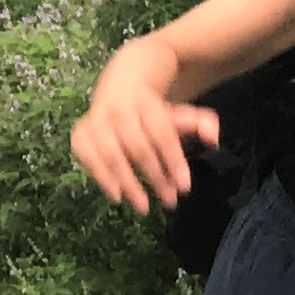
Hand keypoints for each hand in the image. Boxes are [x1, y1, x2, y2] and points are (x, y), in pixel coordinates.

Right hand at [69, 38, 217, 213]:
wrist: (120, 87)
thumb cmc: (153, 110)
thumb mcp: (179, 111)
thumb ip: (201, 122)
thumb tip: (214, 139)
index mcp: (146, 103)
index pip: (161, 134)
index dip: (173, 160)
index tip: (184, 187)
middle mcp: (119, 110)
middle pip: (138, 147)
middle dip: (154, 176)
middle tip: (169, 201)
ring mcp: (96, 121)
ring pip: (111, 154)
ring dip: (128, 182)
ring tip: (143, 206)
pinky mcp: (80, 133)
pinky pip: (87, 157)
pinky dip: (100, 176)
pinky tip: (116, 195)